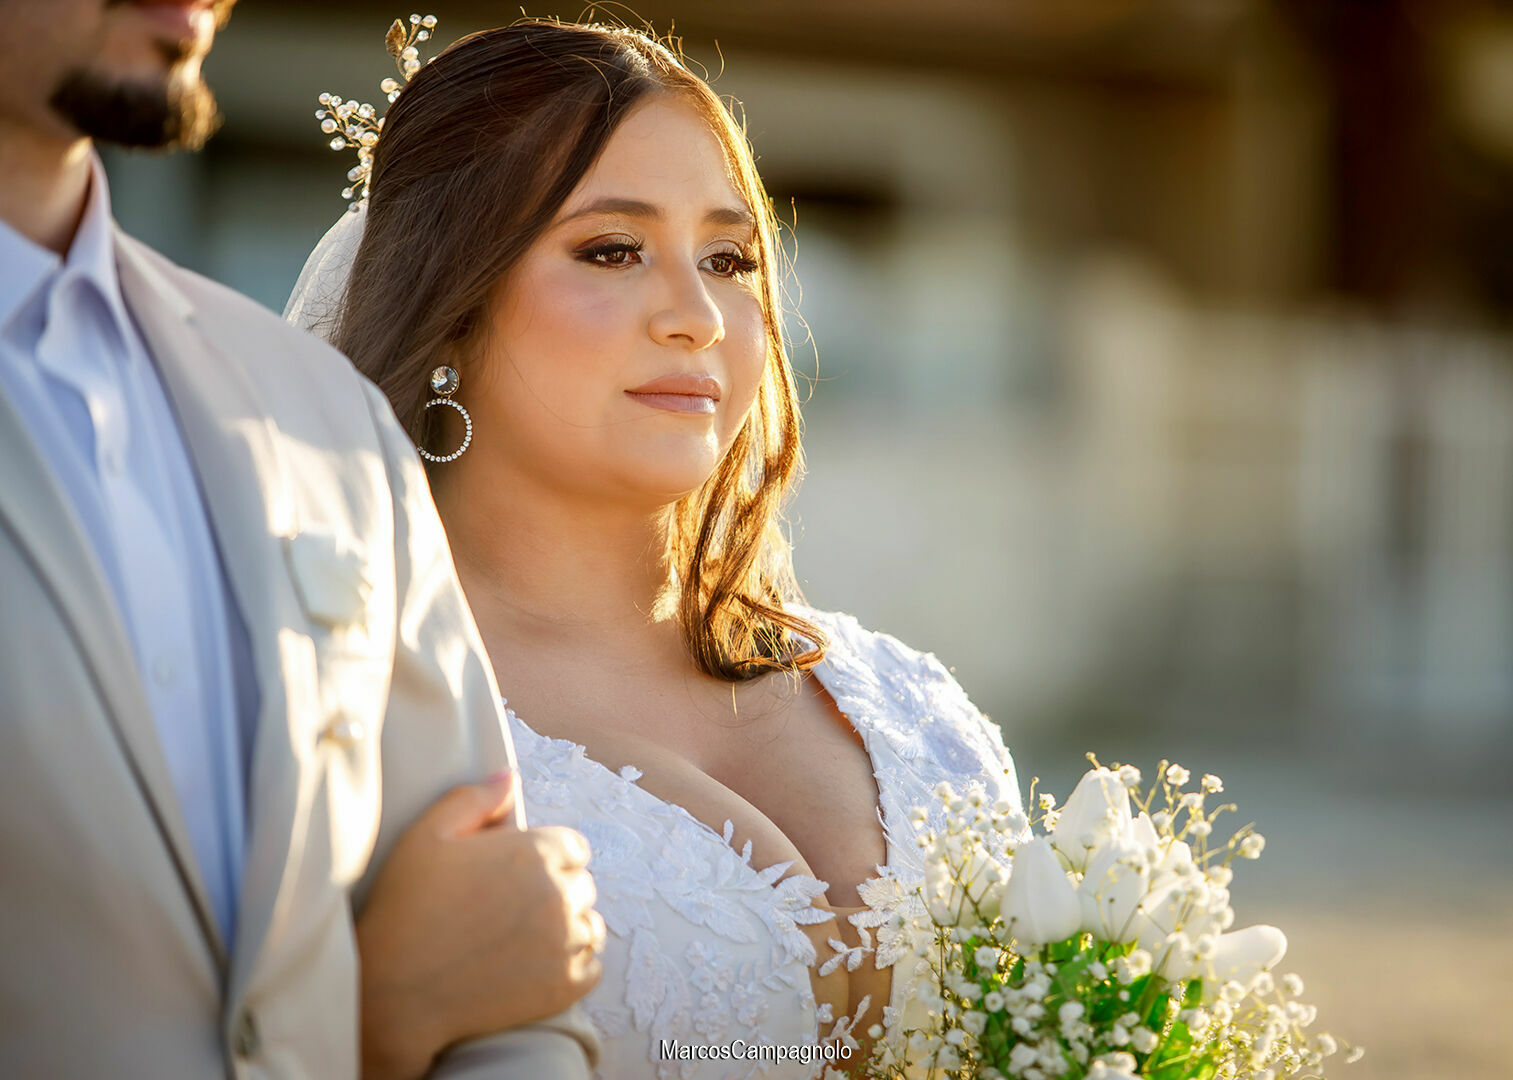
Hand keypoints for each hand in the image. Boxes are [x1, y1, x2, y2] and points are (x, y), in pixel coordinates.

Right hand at [356, 770, 605, 1079]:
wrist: (394, 990)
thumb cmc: (405, 907)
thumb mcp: (427, 835)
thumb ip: (474, 800)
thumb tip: (510, 779)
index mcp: (535, 851)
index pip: (574, 847)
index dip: (547, 858)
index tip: (517, 875)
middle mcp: (559, 893)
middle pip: (583, 885)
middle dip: (556, 891)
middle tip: (512, 910)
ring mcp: (565, 942)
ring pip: (589, 925)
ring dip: (567, 928)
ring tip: (525, 940)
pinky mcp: (564, 986)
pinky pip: (593, 967)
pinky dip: (573, 967)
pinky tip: (536, 967)